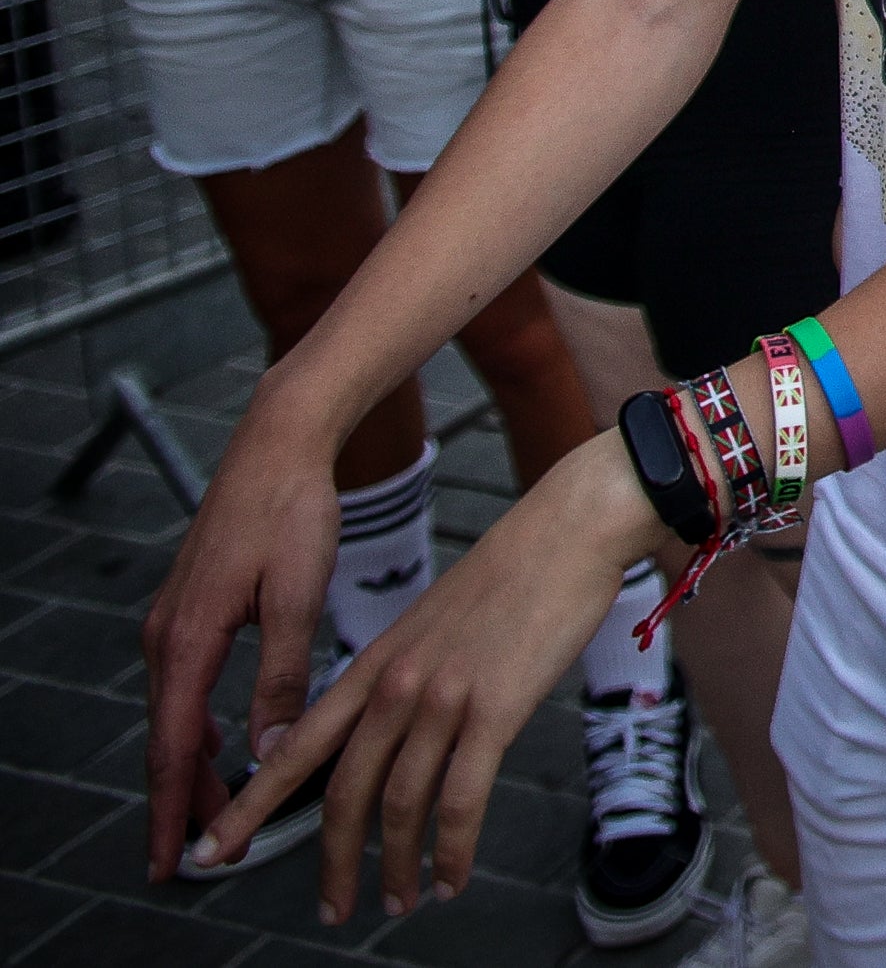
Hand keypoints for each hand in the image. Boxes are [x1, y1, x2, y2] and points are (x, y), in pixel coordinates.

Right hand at [141, 407, 343, 879]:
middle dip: (182, 800)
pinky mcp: (190, 608)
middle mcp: (167, 636)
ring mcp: (173, 621)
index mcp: (188, 641)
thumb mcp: (297, 599)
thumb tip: (269, 752)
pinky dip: (196, 723)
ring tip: (215, 808)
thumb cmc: (292, 512)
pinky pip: (184, 684)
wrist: (278, 444)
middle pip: (167, 740)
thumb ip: (282, 680)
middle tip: (200, 852)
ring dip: (191, 764)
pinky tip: (220, 739)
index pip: (173, 749)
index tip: (172, 861)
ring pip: (175, 713)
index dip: (174, 810)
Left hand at [205, 436, 663, 920]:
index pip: (296, 748)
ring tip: (399, 903)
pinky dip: (451, 851)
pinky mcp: (495, 709)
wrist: (570, 528)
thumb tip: (396, 731)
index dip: (251, 806)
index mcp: (375, 664)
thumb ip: (406, 677)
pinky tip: (452, 877)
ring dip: (395, 868)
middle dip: (331, 862)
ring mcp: (443, 698)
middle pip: (342, 792)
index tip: (214, 851)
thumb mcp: (436, 624)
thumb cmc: (516, 573)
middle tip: (331, 909)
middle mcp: (396, 686)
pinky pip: (462, 800)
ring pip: (398, 806)